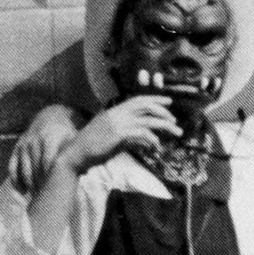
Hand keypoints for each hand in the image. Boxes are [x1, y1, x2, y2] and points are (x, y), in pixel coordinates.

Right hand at [9, 105, 82, 192]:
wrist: (53, 117)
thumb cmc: (69, 135)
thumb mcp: (75, 141)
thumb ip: (77, 156)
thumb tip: (84, 172)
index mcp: (49, 138)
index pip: (47, 160)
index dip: (49, 176)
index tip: (54, 189)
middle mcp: (34, 140)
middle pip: (35, 166)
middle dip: (40, 183)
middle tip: (46, 197)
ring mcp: (24, 143)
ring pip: (23, 167)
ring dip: (29, 183)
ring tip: (37, 197)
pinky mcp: (17, 147)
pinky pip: (12, 165)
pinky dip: (15, 179)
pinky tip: (23, 191)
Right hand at [60, 96, 181, 175]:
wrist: (76, 155)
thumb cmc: (93, 149)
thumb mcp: (114, 140)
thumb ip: (130, 136)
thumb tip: (147, 139)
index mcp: (114, 112)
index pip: (137, 100)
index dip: (154, 99)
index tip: (168, 102)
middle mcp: (116, 113)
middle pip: (144, 106)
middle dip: (162, 111)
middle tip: (175, 119)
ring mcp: (116, 123)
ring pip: (147, 120)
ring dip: (165, 125)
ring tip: (176, 132)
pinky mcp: (117, 134)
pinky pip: (141, 133)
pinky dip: (152, 139)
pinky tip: (158, 146)